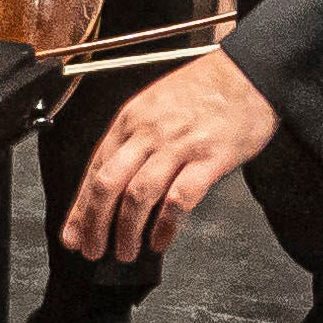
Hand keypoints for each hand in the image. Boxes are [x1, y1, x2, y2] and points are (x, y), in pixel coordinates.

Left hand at [61, 47, 274, 261]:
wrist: (249, 70)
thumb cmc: (206, 88)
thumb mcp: (156, 104)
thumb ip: (135, 140)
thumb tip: (115, 183)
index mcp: (132, 118)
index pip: (95, 168)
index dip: (80, 207)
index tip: (72, 234)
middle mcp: (150, 131)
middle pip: (109, 184)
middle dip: (94, 224)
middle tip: (91, 250)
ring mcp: (180, 145)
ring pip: (139, 195)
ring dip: (126, 230)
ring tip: (124, 252)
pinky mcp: (210, 158)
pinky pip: (179, 199)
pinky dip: (165, 225)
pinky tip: (160, 240)